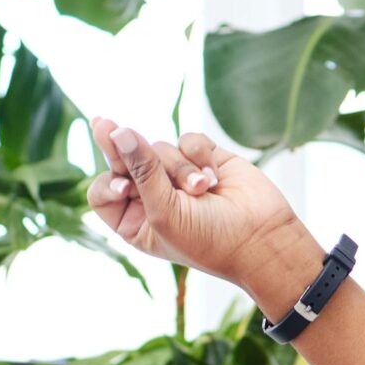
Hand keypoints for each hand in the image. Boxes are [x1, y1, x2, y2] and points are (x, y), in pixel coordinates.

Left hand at [86, 118, 322, 307]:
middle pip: (125, 160)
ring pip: (160, 148)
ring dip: (181, 168)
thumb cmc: (208, 239)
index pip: (103, 191)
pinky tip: (215, 178)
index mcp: (133, 221)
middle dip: (128, 153)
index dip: (107, 181)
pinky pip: (188, 140)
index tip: (122, 185)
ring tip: (203, 190)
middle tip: (104, 124)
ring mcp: (176, 176)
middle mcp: (151, 196)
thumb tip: (116, 130)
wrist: (261, 239)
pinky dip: (199, 156)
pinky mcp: (202, 158)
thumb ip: (140, 170)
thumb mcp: (164, 211)